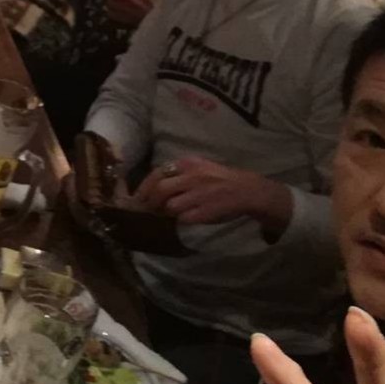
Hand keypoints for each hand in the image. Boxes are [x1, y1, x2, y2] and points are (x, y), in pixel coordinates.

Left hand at [135, 156, 291, 236]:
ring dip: (165, 212)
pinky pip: (184, 218)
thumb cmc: (220, 179)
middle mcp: (192, 177)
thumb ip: (178, 174)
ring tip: (165, 215)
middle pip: (160, 189)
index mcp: (189, 164)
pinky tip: (183, 219)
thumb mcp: (199, 168)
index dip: (144, 187)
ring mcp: (199, 194)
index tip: (138, 197)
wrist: (246, 190)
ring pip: (170, 205)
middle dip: (150, 201)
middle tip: (146, 209)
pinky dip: (180, 219)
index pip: (158, 173)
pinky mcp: (205, 211)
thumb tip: (154, 186)